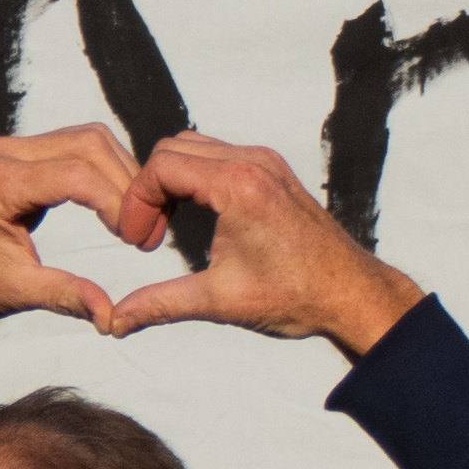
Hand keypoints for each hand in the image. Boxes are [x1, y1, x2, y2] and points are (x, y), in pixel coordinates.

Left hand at [0, 124, 161, 331]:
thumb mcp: (15, 292)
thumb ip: (66, 296)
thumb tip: (111, 317)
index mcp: (1, 184)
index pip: (77, 174)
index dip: (117, 203)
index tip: (138, 240)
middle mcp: (7, 154)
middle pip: (90, 144)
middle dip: (127, 183)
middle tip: (147, 230)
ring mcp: (14, 150)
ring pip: (88, 139)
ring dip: (119, 173)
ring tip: (136, 220)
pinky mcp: (22, 156)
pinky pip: (75, 147)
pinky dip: (103, 171)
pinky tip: (117, 206)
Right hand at [101, 134, 427, 358]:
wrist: (352, 294)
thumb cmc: (295, 295)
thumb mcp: (220, 301)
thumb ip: (161, 304)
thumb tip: (116, 321)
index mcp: (238, 185)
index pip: (161, 165)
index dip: (137, 200)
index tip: (137, 240)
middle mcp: (252, 162)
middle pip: (173, 148)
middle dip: (149, 188)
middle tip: (147, 235)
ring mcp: (266, 162)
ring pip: (195, 147)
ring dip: (172, 181)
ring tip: (166, 227)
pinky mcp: (273, 171)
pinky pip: (220, 156)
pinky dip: (196, 178)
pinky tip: (195, 217)